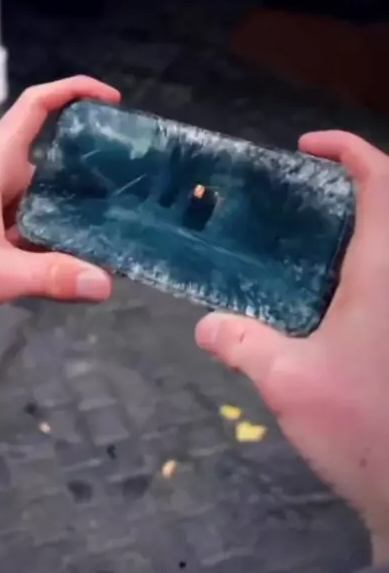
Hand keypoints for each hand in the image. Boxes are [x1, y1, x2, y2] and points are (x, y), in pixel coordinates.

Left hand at [0, 76, 119, 330]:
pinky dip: (66, 224)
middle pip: (52, 146)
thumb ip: (48, 277)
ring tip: (127, 208)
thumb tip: (106, 283)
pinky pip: (40, 215)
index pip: (35, 106)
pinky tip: (92, 244)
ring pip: (48, 186)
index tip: (114, 102)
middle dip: (93, 152)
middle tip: (137, 171)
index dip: (75, 91)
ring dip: (82, 194)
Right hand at [196, 131, 388, 563]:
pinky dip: (365, 263)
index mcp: (384, 268)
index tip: (306, 148)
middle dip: (353, 184)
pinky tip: (327, 294)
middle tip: (300, 197)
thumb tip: (203, 326)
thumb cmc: (361, 424)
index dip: (348, 148)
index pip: (381, 179)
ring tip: (307, 240)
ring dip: (361, 225)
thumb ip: (241, 344)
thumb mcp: (287, 381)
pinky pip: (387, 273)